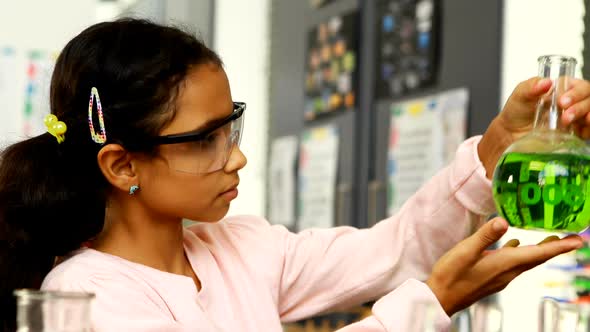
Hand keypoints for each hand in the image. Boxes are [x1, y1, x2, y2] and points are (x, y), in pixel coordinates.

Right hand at [425, 217, 582, 315]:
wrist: (440, 298)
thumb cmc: (450, 276)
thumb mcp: (465, 251)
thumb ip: (485, 236)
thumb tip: (504, 221)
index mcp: (504, 264)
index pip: (538, 254)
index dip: (559, 246)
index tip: (577, 240)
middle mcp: (506, 272)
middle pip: (536, 258)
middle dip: (554, 247)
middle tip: (572, 238)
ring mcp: (499, 277)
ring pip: (525, 261)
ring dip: (539, 250)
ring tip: (550, 240)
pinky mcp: (491, 278)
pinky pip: (513, 264)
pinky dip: (520, 253)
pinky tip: (514, 245)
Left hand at [478, 78, 589, 177]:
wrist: (511, 134)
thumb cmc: (517, 111)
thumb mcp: (520, 95)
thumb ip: (530, 87)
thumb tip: (545, 82)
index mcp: (563, 88)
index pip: (580, 86)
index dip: (576, 92)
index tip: (562, 101)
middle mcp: (573, 101)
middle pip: (589, 98)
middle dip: (580, 106)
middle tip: (564, 116)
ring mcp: (576, 117)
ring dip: (586, 116)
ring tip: (568, 122)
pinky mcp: (576, 133)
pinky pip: (589, 130)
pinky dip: (589, 129)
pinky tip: (580, 131)